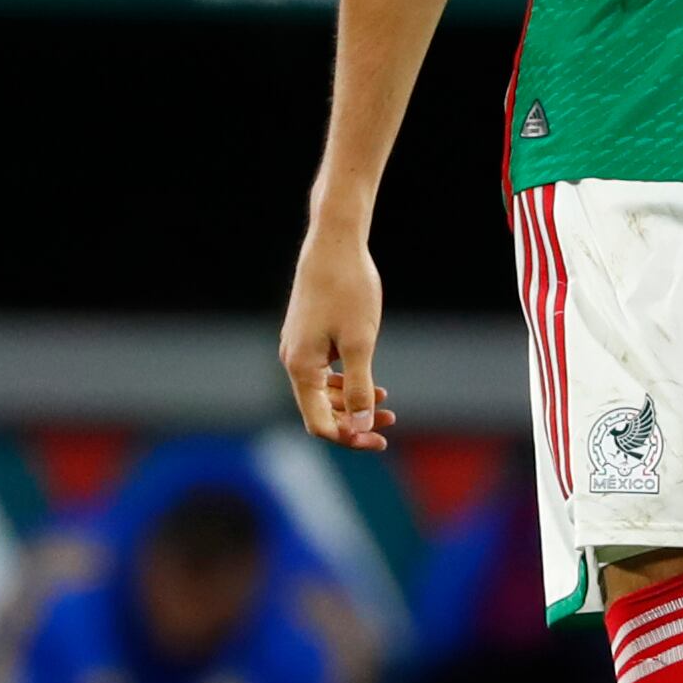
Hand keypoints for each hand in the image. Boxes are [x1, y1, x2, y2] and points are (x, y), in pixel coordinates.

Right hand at [280, 225, 396, 449]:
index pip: (318, 422)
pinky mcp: (307, 336)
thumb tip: (362, 425)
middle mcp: (292, 360)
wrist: (334, 244)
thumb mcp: (360, 342)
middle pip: (319, 410)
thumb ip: (358, 386)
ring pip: (322, 392)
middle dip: (353, 422)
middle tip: (390, 425)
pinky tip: (373, 384)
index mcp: (300, 367)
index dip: (349, 436)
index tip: (380, 438)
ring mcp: (297, 347)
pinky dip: (345, 383)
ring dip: (351, 403)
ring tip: (387, 404)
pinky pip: (323, 372)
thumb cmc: (348, 289)